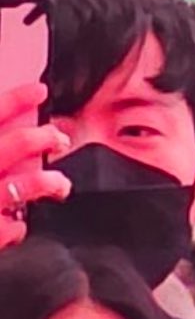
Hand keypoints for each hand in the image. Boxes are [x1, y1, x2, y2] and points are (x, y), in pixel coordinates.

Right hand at [0, 83, 70, 249]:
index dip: (14, 100)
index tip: (39, 91)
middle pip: (13, 146)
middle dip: (42, 137)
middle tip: (58, 137)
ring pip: (22, 187)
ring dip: (47, 182)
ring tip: (59, 184)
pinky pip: (10, 228)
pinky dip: (17, 226)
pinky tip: (19, 224)